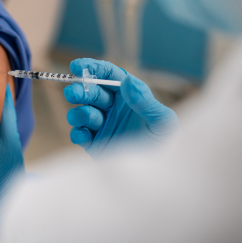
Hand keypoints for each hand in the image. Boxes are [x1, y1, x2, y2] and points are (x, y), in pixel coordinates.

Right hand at [64, 58, 178, 157]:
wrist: (160, 176)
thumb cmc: (167, 145)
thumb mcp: (161, 121)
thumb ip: (144, 101)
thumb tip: (128, 81)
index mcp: (128, 96)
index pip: (107, 76)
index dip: (91, 68)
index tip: (77, 66)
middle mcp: (112, 108)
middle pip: (89, 92)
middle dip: (79, 90)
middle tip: (74, 93)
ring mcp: (101, 126)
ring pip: (80, 112)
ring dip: (80, 113)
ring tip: (91, 119)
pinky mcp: (94, 144)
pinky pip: (78, 135)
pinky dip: (78, 133)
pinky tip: (86, 136)